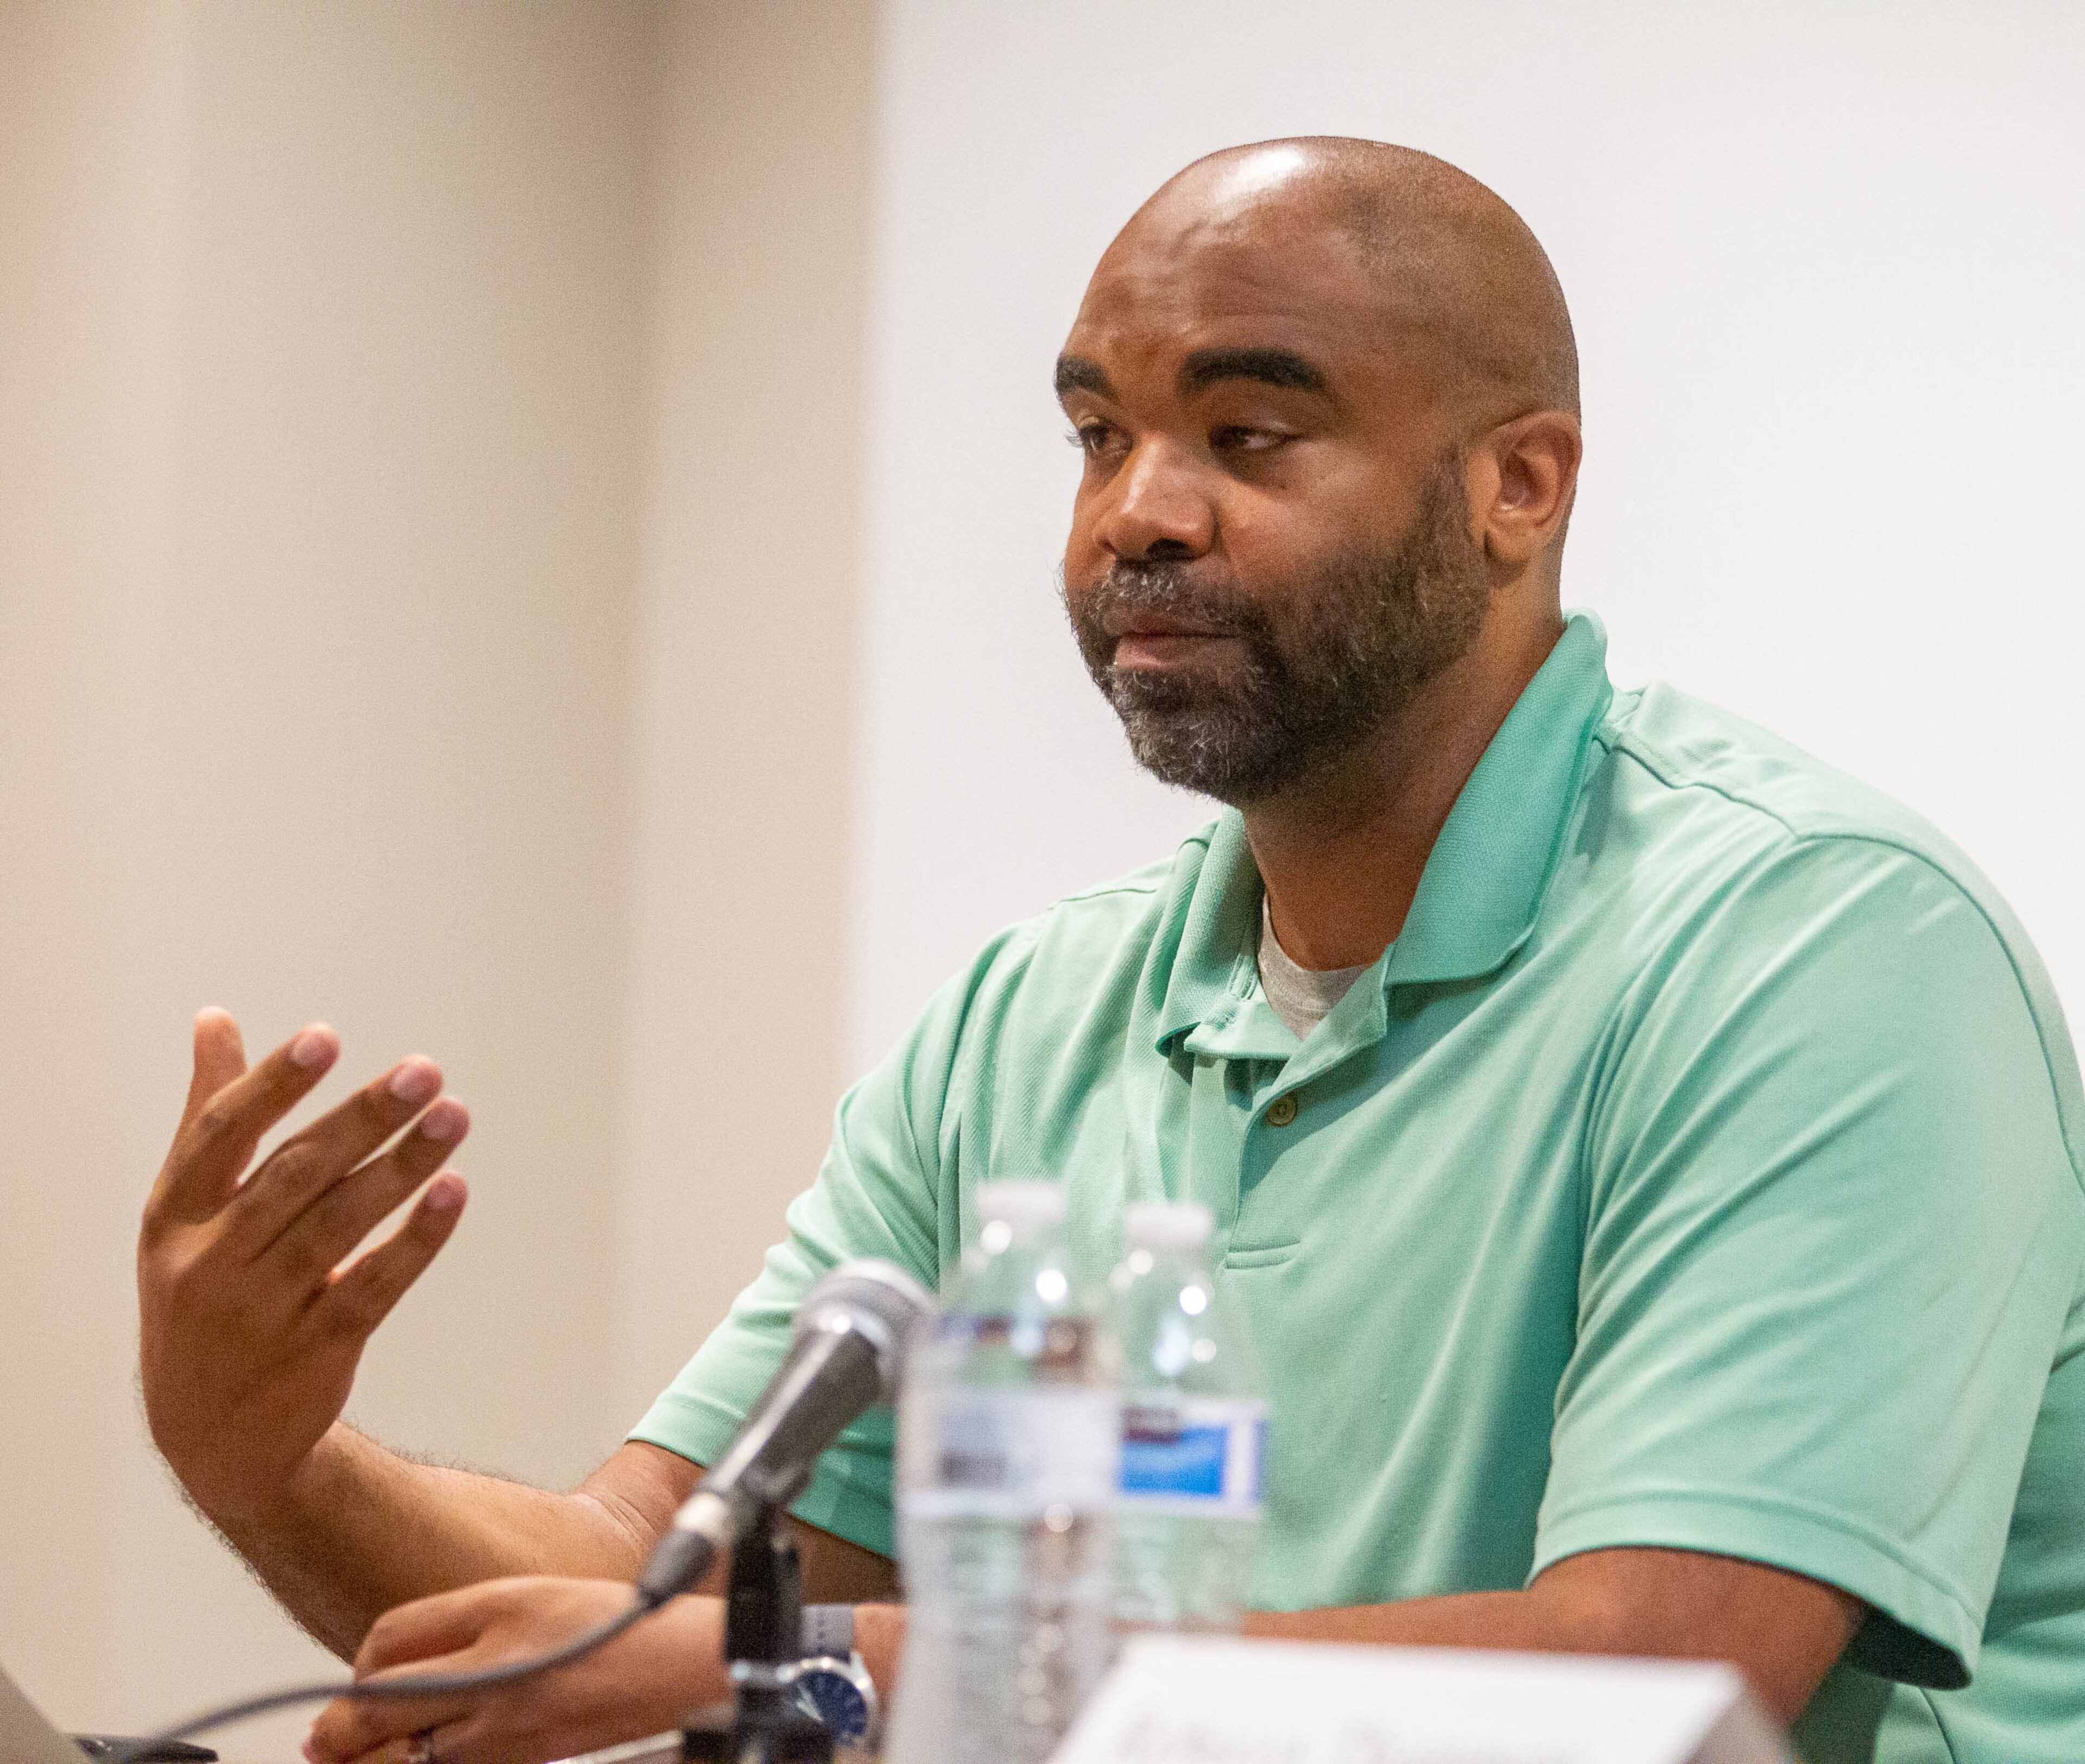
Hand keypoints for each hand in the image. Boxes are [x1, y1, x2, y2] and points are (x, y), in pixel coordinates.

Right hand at [138, 1009, 470, 1523]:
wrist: (210, 1432)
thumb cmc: (204, 1287)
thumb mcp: (184, 1211)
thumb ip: (209, 1114)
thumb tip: (214, 1020)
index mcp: (173, 1216)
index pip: (223, 1136)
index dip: (273, 1085)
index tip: (326, 1037)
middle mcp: (210, 1262)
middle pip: (295, 1175)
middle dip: (363, 1118)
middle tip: (424, 1071)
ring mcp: (262, 1311)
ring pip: (339, 1227)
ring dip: (403, 1167)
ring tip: (455, 1114)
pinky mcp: (316, 1350)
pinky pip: (374, 1285)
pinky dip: (417, 1239)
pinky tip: (454, 1192)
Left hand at [306, 1578, 723, 1763]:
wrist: (673, 1669)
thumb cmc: (608, 1624)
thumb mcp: (525, 1594)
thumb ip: (451, 1619)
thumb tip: (374, 1659)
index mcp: (495, 1615)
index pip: (387, 1641)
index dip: (360, 1660)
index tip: (359, 1672)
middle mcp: (491, 1676)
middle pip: (378, 1710)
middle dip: (338, 1729)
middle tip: (321, 1738)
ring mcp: (503, 1731)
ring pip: (402, 1758)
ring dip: (366, 1758)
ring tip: (349, 1756)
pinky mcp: (519, 1763)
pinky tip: (414, 1758)